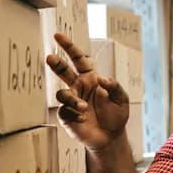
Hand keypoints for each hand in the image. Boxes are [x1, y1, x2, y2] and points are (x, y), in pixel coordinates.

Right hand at [47, 33, 128, 150]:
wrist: (110, 137)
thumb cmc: (116, 116)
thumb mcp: (122, 99)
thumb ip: (115, 87)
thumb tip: (101, 79)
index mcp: (90, 79)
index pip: (78, 59)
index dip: (69, 47)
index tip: (58, 35)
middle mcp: (79, 88)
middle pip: (63, 71)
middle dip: (56, 63)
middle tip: (50, 57)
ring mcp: (71, 102)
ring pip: (62, 94)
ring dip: (72, 99)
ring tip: (84, 108)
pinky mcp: (66, 117)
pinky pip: (64, 111)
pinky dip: (74, 114)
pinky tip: (83, 119)